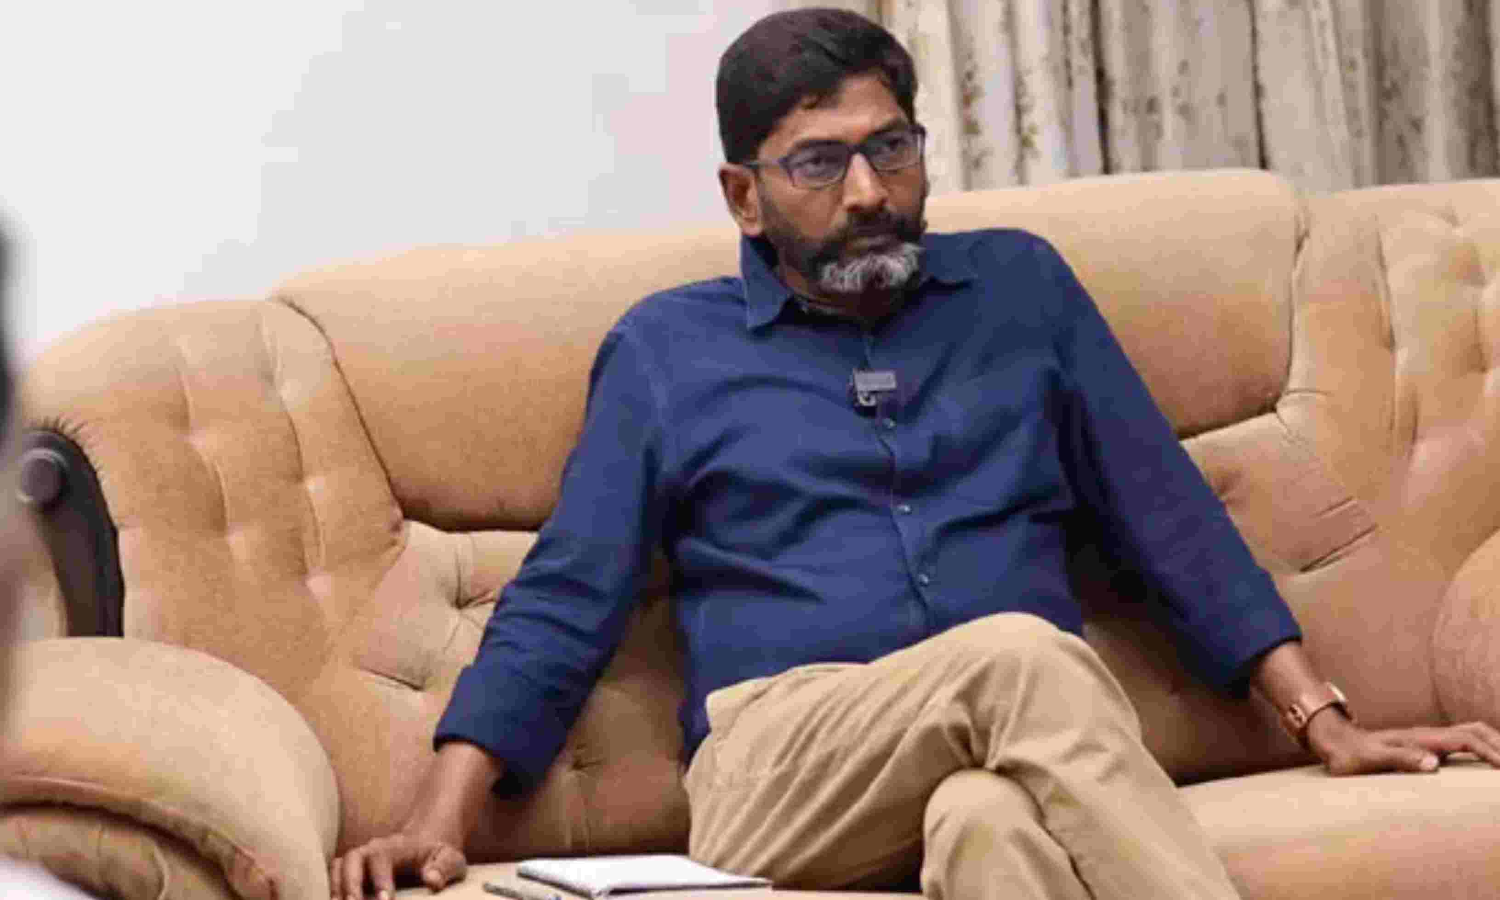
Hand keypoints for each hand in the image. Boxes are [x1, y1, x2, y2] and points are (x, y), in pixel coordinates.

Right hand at [329, 741, 501, 898]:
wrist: (425, 845)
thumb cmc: (438, 856)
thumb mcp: (451, 859)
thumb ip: (445, 868)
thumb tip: (432, 881)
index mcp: (395, 846)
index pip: (381, 857)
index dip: (380, 879)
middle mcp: (371, 849)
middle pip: (352, 859)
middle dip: (350, 884)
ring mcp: (358, 860)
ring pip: (337, 867)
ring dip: (335, 888)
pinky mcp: (350, 871)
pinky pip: (333, 877)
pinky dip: (331, 890)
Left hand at [1305, 709, 1499, 775]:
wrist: (1335, 743)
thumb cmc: (1351, 755)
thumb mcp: (1372, 759)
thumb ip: (1401, 758)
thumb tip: (1434, 764)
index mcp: (1423, 738)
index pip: (1468, 740)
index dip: (1492, 752)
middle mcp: (1429, 735)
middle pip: (1476, 730)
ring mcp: (1428, 739)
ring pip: (1471, 733)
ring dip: (1493, 742)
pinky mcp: (1424, 746)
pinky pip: (1461, 742)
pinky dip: (1481, 747)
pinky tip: (1485, 761)